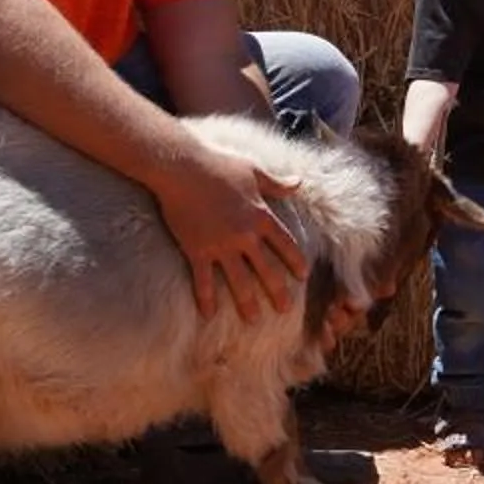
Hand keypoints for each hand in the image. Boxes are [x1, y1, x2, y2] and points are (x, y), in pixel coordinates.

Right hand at [153, 145, 308, 322]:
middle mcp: (244, 235)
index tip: (302, 276)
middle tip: (285, 310)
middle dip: (277, 292)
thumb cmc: (218, 164)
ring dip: (247, 303)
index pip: (286, 244)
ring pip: (239, 282)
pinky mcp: (197, 250)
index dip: (295, 261)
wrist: (181, 167)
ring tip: (253, 320)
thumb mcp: (253, 170)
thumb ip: (277, 183)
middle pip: (267, 270)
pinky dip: (206, 299)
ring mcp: (221, 246)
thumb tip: (299, 183)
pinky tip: (209, 315)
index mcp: (260, 215)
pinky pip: (203, 281)